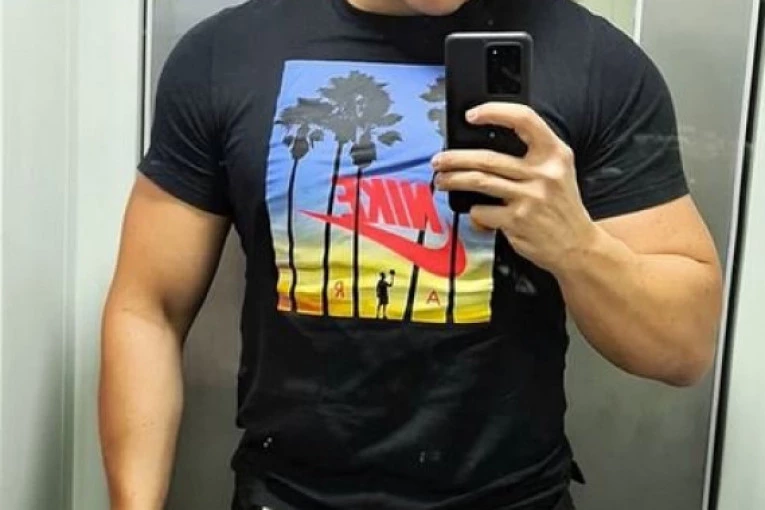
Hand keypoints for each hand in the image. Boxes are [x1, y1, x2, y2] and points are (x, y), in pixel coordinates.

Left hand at [432, 102, 597, 274]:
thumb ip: (531, 156)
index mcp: (555, 154)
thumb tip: (482, 148)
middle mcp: (543, 173)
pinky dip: (475, 212)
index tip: (472, 115)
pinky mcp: (517, 220)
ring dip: (454, 180)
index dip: (495, 112)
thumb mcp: (558, 172)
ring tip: (442, 180)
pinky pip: (482, 211)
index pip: (524, 119)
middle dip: (456, 158)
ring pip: (479, 181)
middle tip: (440, 160)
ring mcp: (529, 197)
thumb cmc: (560, 208)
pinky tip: (476, 212)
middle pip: (488, 157)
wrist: (577, 246)